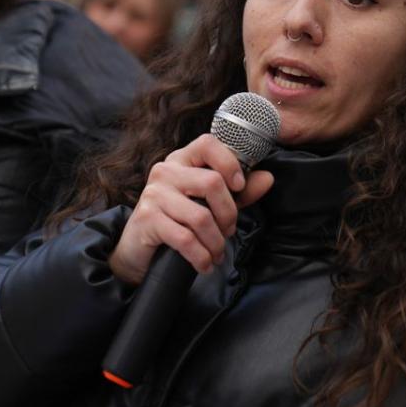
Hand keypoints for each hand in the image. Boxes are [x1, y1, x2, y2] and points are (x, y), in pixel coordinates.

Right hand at [109, 134, 273, 285]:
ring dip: (216, 242)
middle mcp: (165, 171)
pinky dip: (202, 256)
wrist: (138, 249)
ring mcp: (153, 194)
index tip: (239, 186)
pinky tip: (205, 263)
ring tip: (217, 253)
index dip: (229, 162)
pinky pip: (185, 238)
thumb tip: (267, 178)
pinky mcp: (147, 219)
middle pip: (212, 182)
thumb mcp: (210, 203)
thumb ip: (238, 191)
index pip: (208, 143)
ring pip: (201, 216)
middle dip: (228, 214)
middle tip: (228, 231)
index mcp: (182, 160)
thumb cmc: (177, 221)